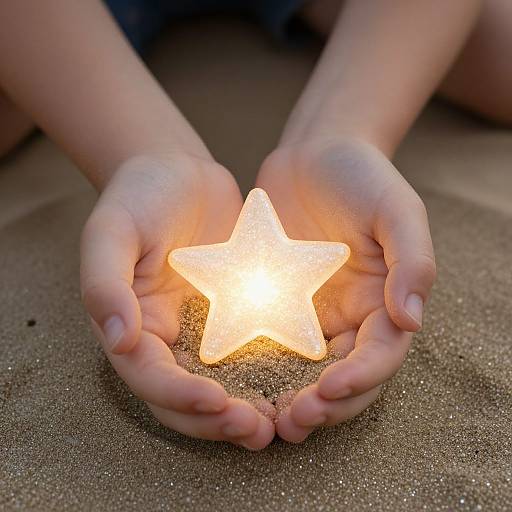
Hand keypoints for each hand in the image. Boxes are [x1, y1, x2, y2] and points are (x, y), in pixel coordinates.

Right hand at [81, 155, 274, 449]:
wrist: (178, 172)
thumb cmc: (138, 196)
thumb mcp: (111, 231)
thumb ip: (105, 283)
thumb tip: (118, 339)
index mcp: (133, 325)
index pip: (149, 377)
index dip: (179, 396)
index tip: (215, 401)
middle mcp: (165, 338)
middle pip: (184, 398)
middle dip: (215, 421)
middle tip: (255, 430)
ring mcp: (200, 330)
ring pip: (218, 388)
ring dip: (242, 413)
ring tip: (277, 425)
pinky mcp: (232, 316)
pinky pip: (247, 356)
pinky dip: (265, 379)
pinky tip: (295, 387)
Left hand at [256, 137, 435, 441]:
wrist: (314, 154)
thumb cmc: (362, 177)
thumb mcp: (397, 210)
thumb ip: (411, 261)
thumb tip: (412, 319)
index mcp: (384, 302)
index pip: (380, 355)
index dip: (360, 379)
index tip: (329, 389)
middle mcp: (350, 316)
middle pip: (344, 377)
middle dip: (325, 405)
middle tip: (294, 421)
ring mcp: (312, 314)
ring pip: (306, 373)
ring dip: (292, 400)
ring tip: (269, 421)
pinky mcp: (278, 303)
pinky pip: (271, 345)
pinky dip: (262, 371)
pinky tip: (238, 385)